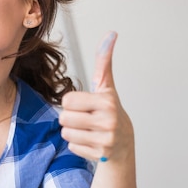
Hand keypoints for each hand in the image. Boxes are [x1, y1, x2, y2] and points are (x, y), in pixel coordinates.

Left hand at [59, 31, 133, 162]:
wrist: (123, 144)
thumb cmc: (109, 111)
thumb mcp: (106, 87)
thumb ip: (104, 62)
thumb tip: (111, 33)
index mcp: (107, 100)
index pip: (66, 100)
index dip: (71, 103)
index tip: (85, 105)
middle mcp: (109, 120)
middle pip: (64, 118)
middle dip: (70, 118)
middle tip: (85, 119)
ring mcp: (106, 139)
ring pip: (66, 132)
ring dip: (72, 132)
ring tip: (88, 130)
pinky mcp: (101, 154)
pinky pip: (71, 146)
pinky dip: (77, 145)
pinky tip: (91, 142)